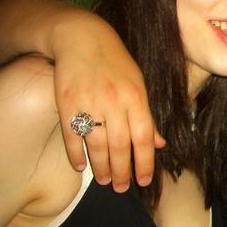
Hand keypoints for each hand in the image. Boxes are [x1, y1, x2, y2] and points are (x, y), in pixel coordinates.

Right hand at [52, 13, 163, 191]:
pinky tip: (80, 166)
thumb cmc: (115, 63)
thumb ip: (147, 115)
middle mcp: (114, 101)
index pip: (144, 137)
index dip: (145, 162)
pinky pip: (71, 135)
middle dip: (122, 171)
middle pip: (121, 145)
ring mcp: (89, 102)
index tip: (144, 181)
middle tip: (121, 188)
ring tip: (105, 181)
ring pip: (97, 144)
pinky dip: (76, 153)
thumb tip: (160, 143)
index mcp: (136, 97)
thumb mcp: (138, 84)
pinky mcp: (66, 102)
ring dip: (101, 166)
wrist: (82, 38)